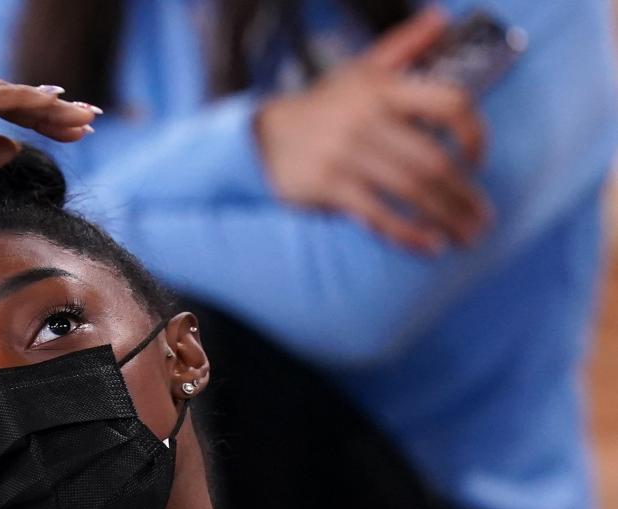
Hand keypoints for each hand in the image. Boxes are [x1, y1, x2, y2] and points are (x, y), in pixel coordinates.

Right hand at [255, 7, 490, 252]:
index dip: (474, 134)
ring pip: (410, 190)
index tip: (480, 161)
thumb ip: (405, 45)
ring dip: (445, 216)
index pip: (448, 104)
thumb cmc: (324, 105)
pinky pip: (377, 215)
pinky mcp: (329, 187)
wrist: (265, 137)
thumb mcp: (361, 69)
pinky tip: (430, 246)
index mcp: (384, 89)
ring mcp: (347, 156)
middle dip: (464, 195)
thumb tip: (442, 18)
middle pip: (433, 161)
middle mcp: (367, 120)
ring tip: (467, 236)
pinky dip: (407, 233)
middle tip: (483, 218)